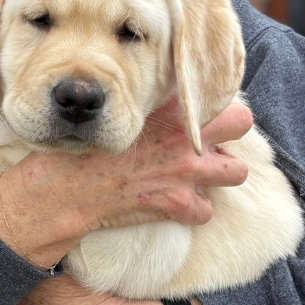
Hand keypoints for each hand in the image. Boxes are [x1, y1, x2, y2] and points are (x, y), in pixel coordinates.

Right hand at [0, 97, 253, 269]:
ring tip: (197, 171)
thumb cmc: (79, 148)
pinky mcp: (175, 205)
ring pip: (235, 172)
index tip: (206, 114)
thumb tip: (163, 93)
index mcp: (170, 112)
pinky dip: (193, 209)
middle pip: (241, 125)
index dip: (218, 106)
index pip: (224, 97)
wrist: (63, 191)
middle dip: (229, 129)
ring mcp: (184, 175)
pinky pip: (206, 211)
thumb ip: (147, 103)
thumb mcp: (115, 111)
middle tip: (208, 139)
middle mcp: (185, 140)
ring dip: (219, 172)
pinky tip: (176, 203)